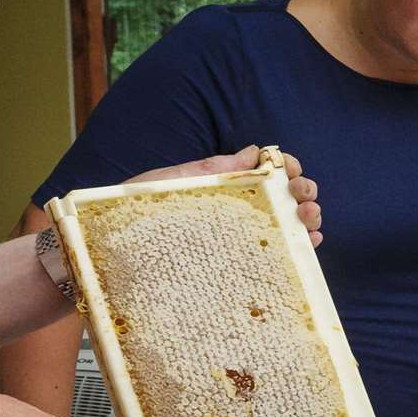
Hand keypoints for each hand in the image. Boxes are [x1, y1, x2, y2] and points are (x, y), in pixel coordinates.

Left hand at [126, 144, 322, 246]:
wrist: (106, 254)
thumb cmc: (131, 214)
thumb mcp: (169, 184)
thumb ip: (210, 169)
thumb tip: (254, 151)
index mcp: (221, 185)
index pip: (263, 170)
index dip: (284, 165)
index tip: (291, 169)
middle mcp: (234, 210)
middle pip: (281, 197)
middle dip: (302, 191)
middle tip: (304, 196)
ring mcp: (236, 238)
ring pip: (284, 225)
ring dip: (306, 218)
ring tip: (311, 219)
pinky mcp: (234, 265)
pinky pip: (272, 256)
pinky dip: (297, 248)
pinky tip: (307, 244)